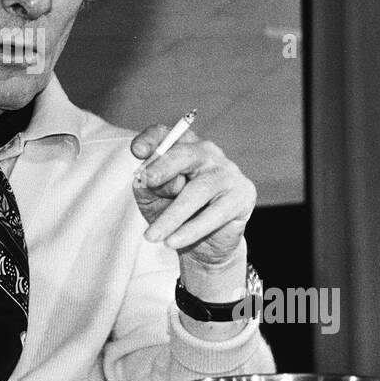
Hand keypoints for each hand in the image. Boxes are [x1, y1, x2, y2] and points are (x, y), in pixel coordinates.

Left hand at [130, 126, 255, 265]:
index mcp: (182, 147)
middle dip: (164, 166)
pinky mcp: (242, 195)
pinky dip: (190, 230)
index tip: (137, 151)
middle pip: (184, 154)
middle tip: (148, 179)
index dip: (151, 140)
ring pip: (196, 191)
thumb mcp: (152, 198)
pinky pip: (213, 214)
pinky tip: (173, 241)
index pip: (164, 136)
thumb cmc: (172, 212)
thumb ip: (149, 185)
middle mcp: (206, 153)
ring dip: (172, 216)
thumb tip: (153, 178)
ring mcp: (227, 172)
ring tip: (152, 236)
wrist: (203, 244)